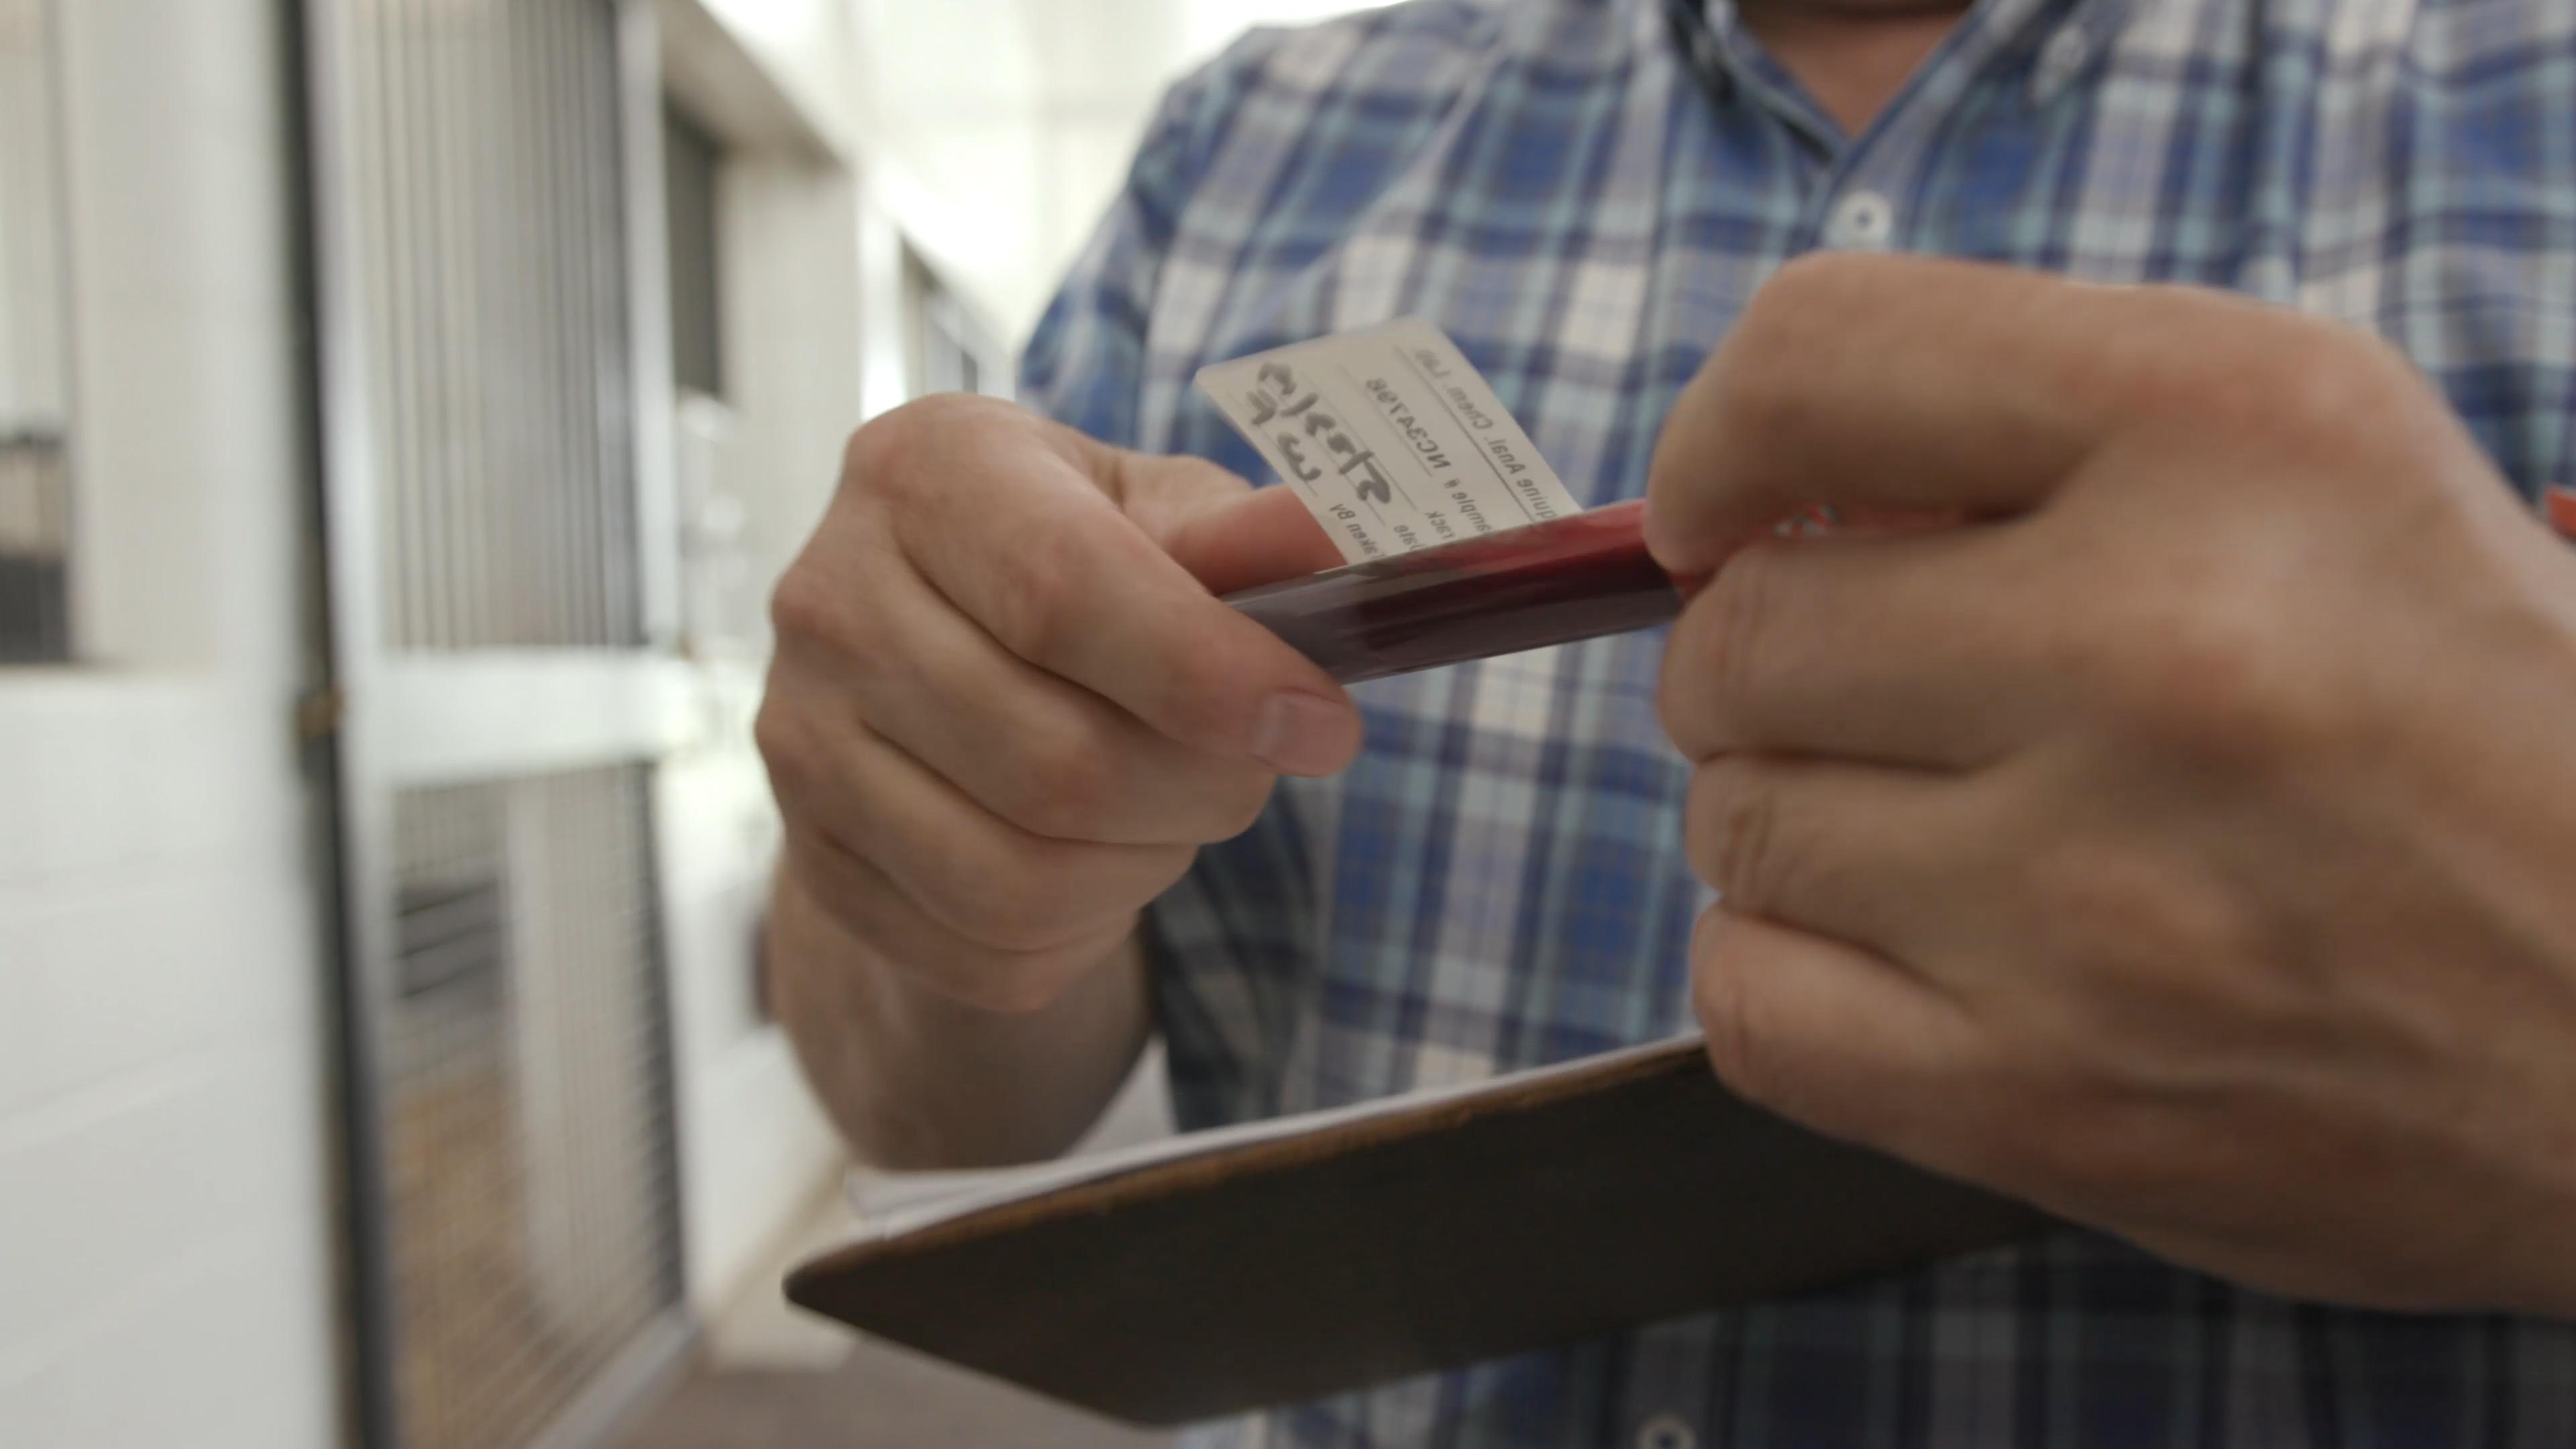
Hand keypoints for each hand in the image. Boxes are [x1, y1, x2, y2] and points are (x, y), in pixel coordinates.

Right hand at [758, 395, 1357, 1011]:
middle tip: (1258, 767)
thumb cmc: (1084, 562)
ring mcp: (802, 741)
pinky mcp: (817, 861)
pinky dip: (1083, 934)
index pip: (1062, 593)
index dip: (1209, 676)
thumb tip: (1352, 547)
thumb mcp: (1161, 511)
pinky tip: (1105, 865)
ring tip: (1179, 810)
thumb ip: (1247, 534)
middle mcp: (832, 599)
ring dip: (1146, 867)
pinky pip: (984, 953)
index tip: (1318, 722)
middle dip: (1202, 789)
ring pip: (1017, 880)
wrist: (945, 645)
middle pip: (1052, 761)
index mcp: (926, 470)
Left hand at [1646, 254, 2575, 1313]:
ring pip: (1731, 819)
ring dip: (1793, 820)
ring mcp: (2088, 892)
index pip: (1818, 354)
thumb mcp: (2326, 479)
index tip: (1724, 512)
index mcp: (2240, 431)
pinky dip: (1789, 975)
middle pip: (1743, 630)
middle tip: (1878, 702)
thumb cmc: (2484, 733)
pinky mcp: (2044, 1096)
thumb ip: (2048, 443)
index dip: (1722, 443)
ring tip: (1943, 837)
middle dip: (1769, 666)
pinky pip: (1746, 999)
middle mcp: (2157, 642)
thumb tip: (1770, 499)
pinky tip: (1913, 958)